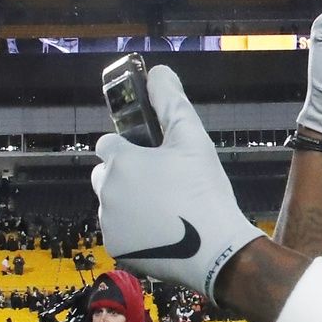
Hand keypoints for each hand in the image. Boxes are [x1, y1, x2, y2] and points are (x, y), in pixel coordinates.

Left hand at [92, 65, 265, 302]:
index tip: (153, 158)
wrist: (215, 249)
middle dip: (127, 176)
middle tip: (163, 184)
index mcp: (121, 160)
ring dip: (130, 203)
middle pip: (107, 175)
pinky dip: (135, 230)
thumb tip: (158, 72)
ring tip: (167, 210)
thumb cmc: (204, 190)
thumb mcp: (193, 139)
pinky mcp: (116, 248)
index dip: (130, 148)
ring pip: (112, 204)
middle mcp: (106, 190)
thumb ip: (171, 102)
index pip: (108, 143)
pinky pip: (120, 232)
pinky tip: (163, 231)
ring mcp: (109, 221)